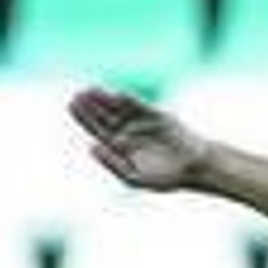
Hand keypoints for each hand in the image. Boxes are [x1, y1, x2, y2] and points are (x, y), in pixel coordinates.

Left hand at [68, 85, 205, 191]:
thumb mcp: (135, 177)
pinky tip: (116, 95)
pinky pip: (139, 105)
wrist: (194, 167)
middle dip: (90, 106)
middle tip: (76, 96)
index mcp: (120, 148)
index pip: (97, 130)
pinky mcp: (156, 114)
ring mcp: (141, 122)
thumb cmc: (166, 177)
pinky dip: (128, 100)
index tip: (72, 105)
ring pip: (118, 107)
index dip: (84, 118)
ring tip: (90, 90)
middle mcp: (128, 132)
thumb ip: (113, 164)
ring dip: (104, 98)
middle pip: (104, 116)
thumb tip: (91, 147)